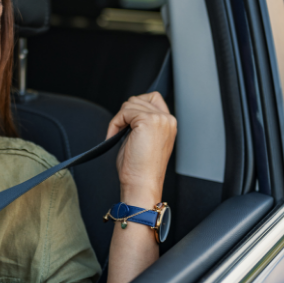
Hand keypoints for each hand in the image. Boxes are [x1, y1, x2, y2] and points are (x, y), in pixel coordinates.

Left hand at [106, 92, 176, 206]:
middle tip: (120, 132)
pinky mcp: (148, 121)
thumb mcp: (144, 140)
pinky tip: (114, 136)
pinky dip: (115, 123)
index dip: (136, 108)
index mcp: (169, 124)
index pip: (153, 99)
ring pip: (130, 103)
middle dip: (125, 114)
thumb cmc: (140, 169)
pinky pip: (124, 111)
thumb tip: (128, 112)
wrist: (142, 184)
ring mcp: (159, 119)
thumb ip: (140, 123)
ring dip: (119, 119)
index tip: (127, 125)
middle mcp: (168, 120)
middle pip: (139, 99)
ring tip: (117, 136)